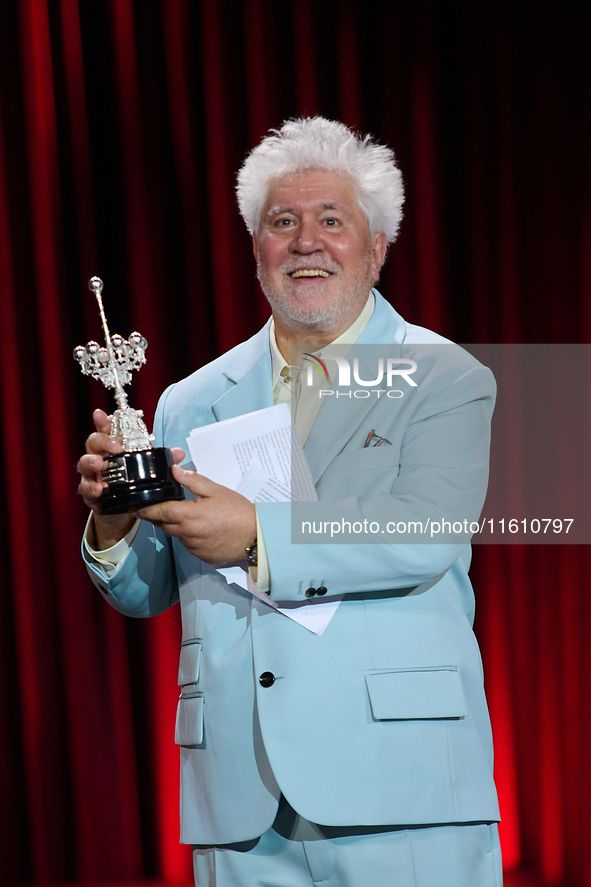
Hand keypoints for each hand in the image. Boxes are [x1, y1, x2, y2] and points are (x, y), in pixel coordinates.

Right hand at [77, 409, 184, 549]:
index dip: (102, 421)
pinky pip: (86, 488)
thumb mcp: (145, 468)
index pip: (106, 430)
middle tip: (115, 446)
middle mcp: (98, 457)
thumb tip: (179, 453)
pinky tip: (100, 489)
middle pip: (93, 443)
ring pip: (84, 464)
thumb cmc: (130, 481)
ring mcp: (92, 475)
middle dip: (102, 442)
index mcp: (111, 448)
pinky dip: (92, 488)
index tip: (100, 414)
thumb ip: (160, 459)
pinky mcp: (89, 493)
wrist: (121, 509)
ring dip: (91, 462)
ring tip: (99, 464)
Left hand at [135, 466, 256, 563]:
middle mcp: (188, 534)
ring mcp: (194, 548)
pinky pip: (189, 545)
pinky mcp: (201, 556)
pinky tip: (204, 529)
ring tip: (192, 516)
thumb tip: (175, 471)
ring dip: (177, 526)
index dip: (145, 510)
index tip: (136, 507)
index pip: (159, 512)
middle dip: (160, 517)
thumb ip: (193, 481)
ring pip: (177, 535)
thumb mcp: (216, 490)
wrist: (256, 536)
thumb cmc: (238, 511)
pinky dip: (190, 537)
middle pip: (164, 525)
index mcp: (189, 516)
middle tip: (162, 507)